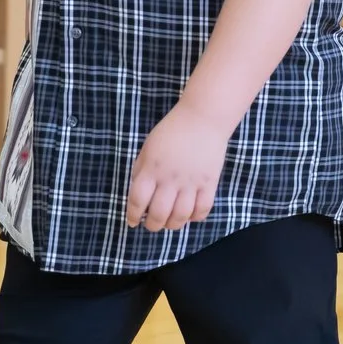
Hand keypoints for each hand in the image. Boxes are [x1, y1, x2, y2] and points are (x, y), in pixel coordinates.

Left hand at [125, 102, 231, 232]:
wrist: (202, 117)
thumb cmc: (171, 131)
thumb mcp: (147, 149)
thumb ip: (140, 172)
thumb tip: (138, 197)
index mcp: (151, 168)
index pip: (138, 200)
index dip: (133, 215)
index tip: (133, 221)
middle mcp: (170, 178)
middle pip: (159, 214)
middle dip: (152, 225)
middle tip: (152, 224)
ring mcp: (191, 182)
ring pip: (180, 216)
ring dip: (172, 225)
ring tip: (169, 222)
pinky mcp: (209, 182)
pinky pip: (202, 209)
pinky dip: (195, 217)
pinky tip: (189, 214)